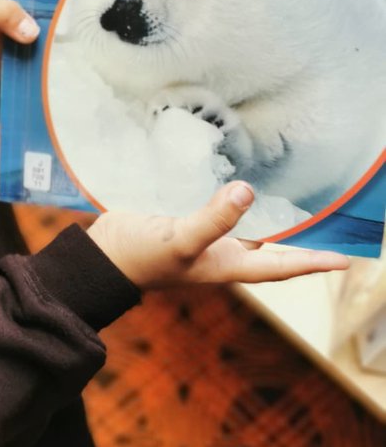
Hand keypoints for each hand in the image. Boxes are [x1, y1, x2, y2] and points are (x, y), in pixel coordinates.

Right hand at [87, 182, 348, 289]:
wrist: (100, 258)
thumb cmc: (140, 258)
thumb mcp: (181, 240)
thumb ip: (214, 219)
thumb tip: (248, 192)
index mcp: (228, 264)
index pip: (281, 264)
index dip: (313, 261)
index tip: (346, 261)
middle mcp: (221, 252)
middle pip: (271, 245)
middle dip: (299, 238)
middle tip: (329, 223)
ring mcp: (203, 238)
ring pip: (247, 226)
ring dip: (269, 216)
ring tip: (296, 199)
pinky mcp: (185, 221)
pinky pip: (220, 211)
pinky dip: (234, 200)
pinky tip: (238, 182)